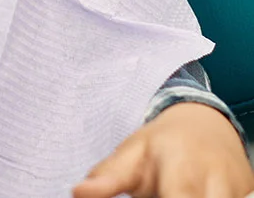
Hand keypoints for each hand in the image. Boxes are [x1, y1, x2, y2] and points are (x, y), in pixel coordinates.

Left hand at [73, 103, 253, 196]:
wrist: (206, 124)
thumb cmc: (161, 145)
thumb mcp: (131, 154)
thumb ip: (107, 177)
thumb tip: (77, 192)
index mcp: (181, 169)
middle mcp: (216, 182)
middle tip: (161, 193)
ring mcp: (238, 191)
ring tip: (176, 189)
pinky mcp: (250, 194)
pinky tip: (197, 192)